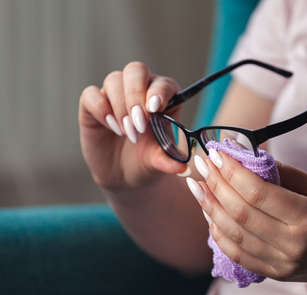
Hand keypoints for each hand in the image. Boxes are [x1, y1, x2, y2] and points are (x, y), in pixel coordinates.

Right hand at [79, 61, 186, 190]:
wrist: (123, 176)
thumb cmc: (147, 161)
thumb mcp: (159, 162)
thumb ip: (168, 160)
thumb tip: (181, 167)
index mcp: (163, 97)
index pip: (162, 83)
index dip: (158, 91)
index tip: (154, 109)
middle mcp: (139, 90)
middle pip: (136, 70)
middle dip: (136, 94)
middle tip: (138, 122)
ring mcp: (115, 95)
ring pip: (114, 80)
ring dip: (120, 106)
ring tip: (127, 133)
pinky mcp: (92, 105)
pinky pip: (91, 94)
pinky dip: (100, 108)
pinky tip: (112, 128)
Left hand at [187, 150, 306, 282]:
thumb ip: (282, 172)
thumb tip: (245, 156)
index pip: (257, 192)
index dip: (231, 171)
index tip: (216, 152)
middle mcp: (293, 245)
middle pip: (240, 213)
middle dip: (216, 184)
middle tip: (202, 164)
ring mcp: (283, 264)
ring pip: (233, 234)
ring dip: (210, 208)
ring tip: (198, 186)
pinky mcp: (276, 274)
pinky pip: (238, 254)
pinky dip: (219, 233)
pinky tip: (210, 213)